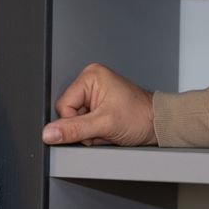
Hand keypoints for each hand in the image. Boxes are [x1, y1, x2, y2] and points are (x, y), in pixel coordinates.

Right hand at [42, 64, 156, 146]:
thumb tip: (49, 133)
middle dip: (84, 128)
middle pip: (69, 114)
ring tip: (108, 128)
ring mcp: (95, 95)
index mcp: (90, 76)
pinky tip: (108, 129)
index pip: (63, 106)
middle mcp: (91, 82)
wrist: (159, 125)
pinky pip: (85, 125)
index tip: (94, 127)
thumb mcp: (104, 124)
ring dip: (90, 132)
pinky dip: (95, 132)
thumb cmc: (141, 116)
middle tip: (103, 128)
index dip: (75, 123)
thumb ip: (74, 129)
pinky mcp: (99, 106)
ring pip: (76, 122)